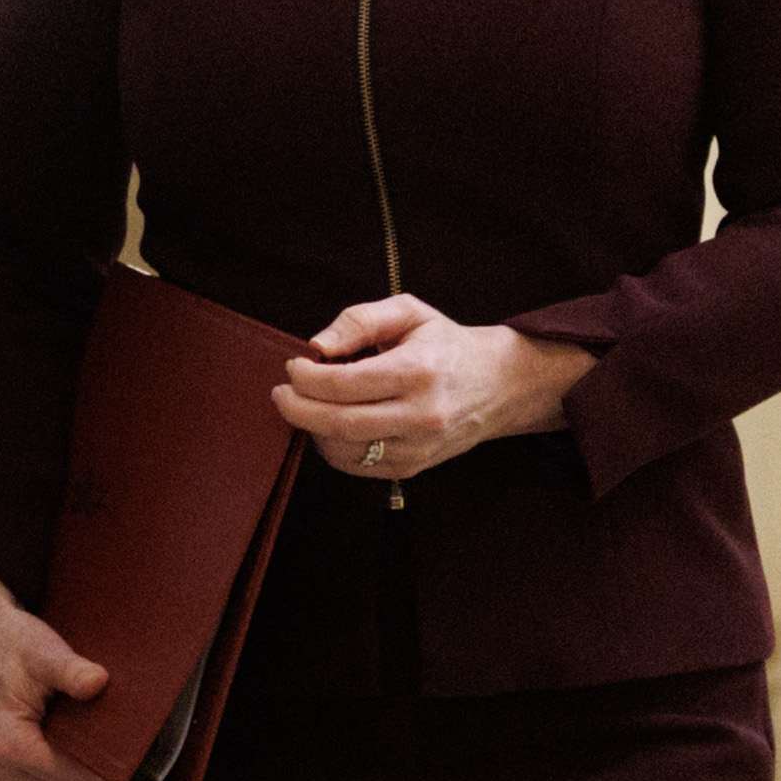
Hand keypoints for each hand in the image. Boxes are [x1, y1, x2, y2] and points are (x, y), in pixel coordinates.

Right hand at [0, 519, 111, 780]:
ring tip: (94, 750)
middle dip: (94, 780)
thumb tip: (100, 683)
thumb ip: (72, 672)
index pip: (71, 780)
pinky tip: (69, 752)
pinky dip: (56, 780)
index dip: (104, 770)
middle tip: (120, 753)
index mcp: (4, 744)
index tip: (130, 754)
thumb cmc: (7, 640)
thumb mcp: (44, 650)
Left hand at [274, 296, 590, 476]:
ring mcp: (419, 447)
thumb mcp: (410, 313)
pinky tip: (330, 426)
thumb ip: (360, 320)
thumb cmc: (447, 344)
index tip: (293, 367)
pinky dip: (333, 448)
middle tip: (281, 394)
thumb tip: (318, 346)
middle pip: (339, 423)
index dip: (307, 378)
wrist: (499, 385)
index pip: (345, 384)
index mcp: (419, 371)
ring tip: (307, 406)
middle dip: (298, 409)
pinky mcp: (415, 467)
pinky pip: (358, 466)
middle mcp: (421, 414)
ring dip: (312, 430)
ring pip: (345, 450)